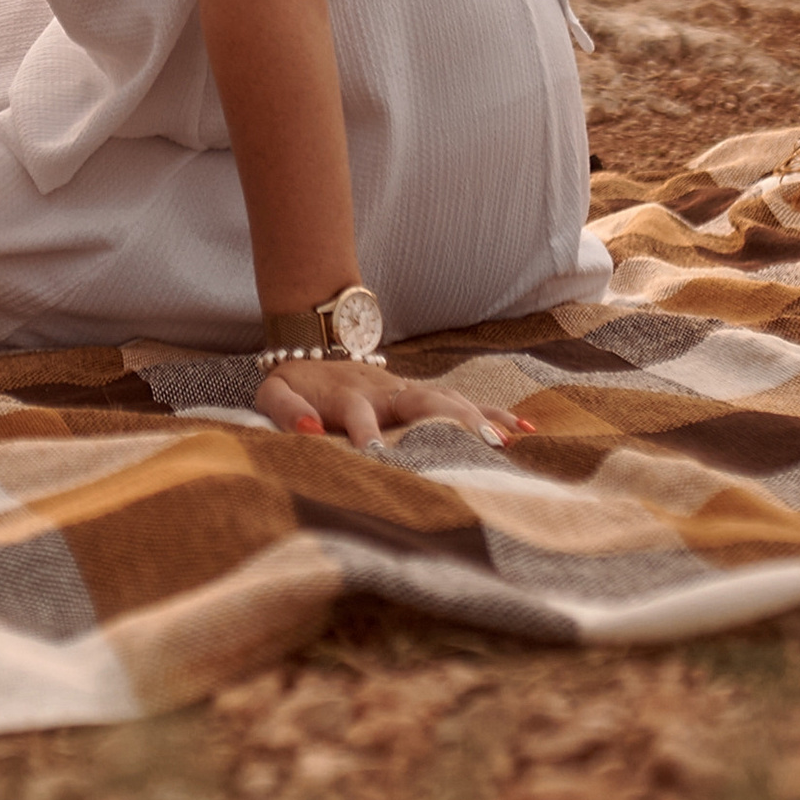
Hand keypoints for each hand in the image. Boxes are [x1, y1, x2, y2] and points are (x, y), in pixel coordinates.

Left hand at [254, 356, 532, 450]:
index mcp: (347, 395)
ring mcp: (408, 390)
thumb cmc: (294, 382)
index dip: (367, 434)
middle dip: (446, 423)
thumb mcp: (274, 391)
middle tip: (476, 447)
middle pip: (420, 401)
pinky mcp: (422, 394)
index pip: (359, 414)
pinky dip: (493, 415)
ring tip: (507, 446)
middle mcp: (385, 391)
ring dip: (477, 420)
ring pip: (448, 400)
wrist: (312, 340)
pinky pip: (463, 402)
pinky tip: (525, 431)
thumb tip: (307, 429)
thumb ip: (283, 409)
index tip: (378, 459)